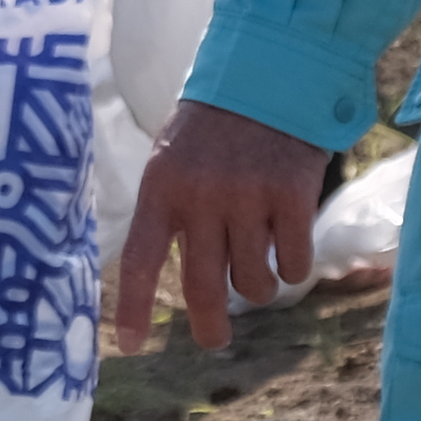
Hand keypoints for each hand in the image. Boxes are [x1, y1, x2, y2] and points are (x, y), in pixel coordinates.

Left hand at [106, 102, 336, 351]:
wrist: (268, 74)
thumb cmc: (213, 127)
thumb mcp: (172, 160)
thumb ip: (171, 212)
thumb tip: (184, 278)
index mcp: (161, 189)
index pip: (140, 260)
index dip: (133, 307)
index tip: (128, 346)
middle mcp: (201, 197)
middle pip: (203, 287)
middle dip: (209, 326)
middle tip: (213, 340)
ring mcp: (248, 197)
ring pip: (252, 283)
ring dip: (257, 289)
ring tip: (258, 274)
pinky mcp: (292, 196)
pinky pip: (292, 262)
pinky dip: (292, 268)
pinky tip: (288, 250)